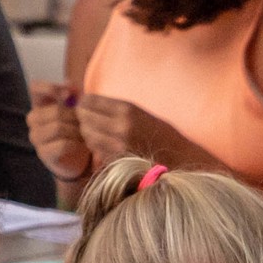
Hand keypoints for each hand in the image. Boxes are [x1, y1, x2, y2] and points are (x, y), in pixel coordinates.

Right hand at [28, 80, 92, 183]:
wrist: (78, 158)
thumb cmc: (76, 130)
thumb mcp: (77, 110)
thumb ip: (73, 95)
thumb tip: (69, 83)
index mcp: (39, 104)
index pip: (35, 88)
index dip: (51, 88)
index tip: (69, 95)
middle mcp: (33, 119)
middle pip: (55, 111)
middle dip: (75, 116)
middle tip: (87, 123)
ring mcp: (36, 137)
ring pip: (58, 127)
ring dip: (77, 131)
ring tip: (86, 134)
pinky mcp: (43, 153)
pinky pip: (62, 144)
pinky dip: (76, 144)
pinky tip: (82, 145)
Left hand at [74, 92, 201, 170]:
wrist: (180, 156)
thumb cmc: (161, 133)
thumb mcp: (139, 113)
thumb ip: (116, 110)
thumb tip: (89, 104)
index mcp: (127, 109)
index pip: (90, 101)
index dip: (83, 103)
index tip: (84, 106)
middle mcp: (121, 126)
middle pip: (85, 119)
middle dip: (83, 119)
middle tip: (85, 120)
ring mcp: (119, 145)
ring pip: (88, 137)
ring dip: (87, 134)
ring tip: (95, 133)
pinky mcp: (118, 161)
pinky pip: (96, 152)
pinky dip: (96, 148)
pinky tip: (102, 145)